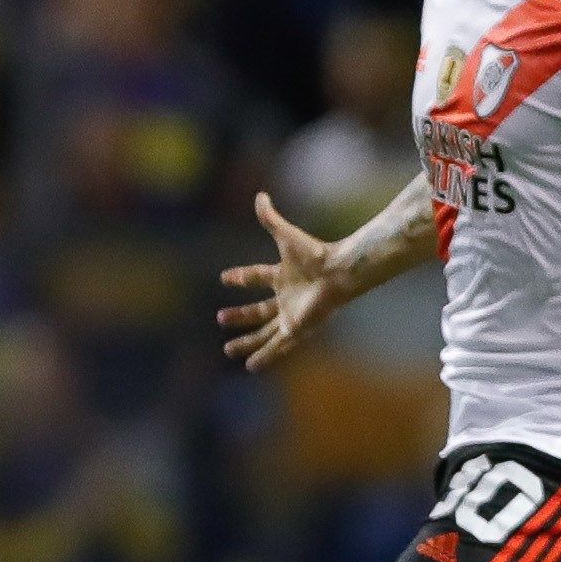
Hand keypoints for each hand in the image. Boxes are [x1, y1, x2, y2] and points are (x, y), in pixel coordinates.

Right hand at [216, 193, 340, 370]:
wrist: (339, 272)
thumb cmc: (314, 253)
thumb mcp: (285, 235)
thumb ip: (270, 218)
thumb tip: (260, 195)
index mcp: (282, 275)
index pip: (257, 276)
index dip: (241, 277)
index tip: (225, 278)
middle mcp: (286, 297)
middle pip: (259, 310)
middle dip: (241, 315)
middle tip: (221, 318)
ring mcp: (291, 315)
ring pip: (264, 333)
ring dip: (247, 342)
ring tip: (229, 351)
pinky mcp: (297, 328)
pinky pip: (278, 346)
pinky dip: (265, 357)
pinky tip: (251, 367)